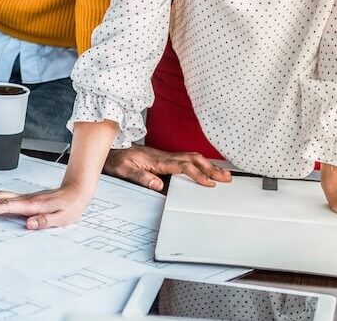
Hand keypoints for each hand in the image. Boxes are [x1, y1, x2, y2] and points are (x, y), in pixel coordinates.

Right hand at [0, 183, 91, 229]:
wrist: (77, 190)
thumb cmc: (71, 205)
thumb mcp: (63, 218)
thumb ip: (45, 221)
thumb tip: (29, 224)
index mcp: (32, 205)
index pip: (5, 207)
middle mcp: (25, 199)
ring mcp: (24, 197)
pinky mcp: (26, 199)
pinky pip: (5, 197)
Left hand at [102, 146, 230, 190]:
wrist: (110, 151)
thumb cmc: (116, 161)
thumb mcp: (123, 171)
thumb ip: (140, 177)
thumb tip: (158, 184)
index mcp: (156, 160)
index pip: (182, 166)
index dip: (197, 174)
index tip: (209, 182)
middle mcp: (163, 156)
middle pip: (192, 159)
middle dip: (211, 168)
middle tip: (226, 178)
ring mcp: (165, 157)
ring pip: (191, 158)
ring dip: (208, 165)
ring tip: (223, 174)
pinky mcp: (164, 159)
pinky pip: (186, 159)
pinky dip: (200, 163)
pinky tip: (207, 168)